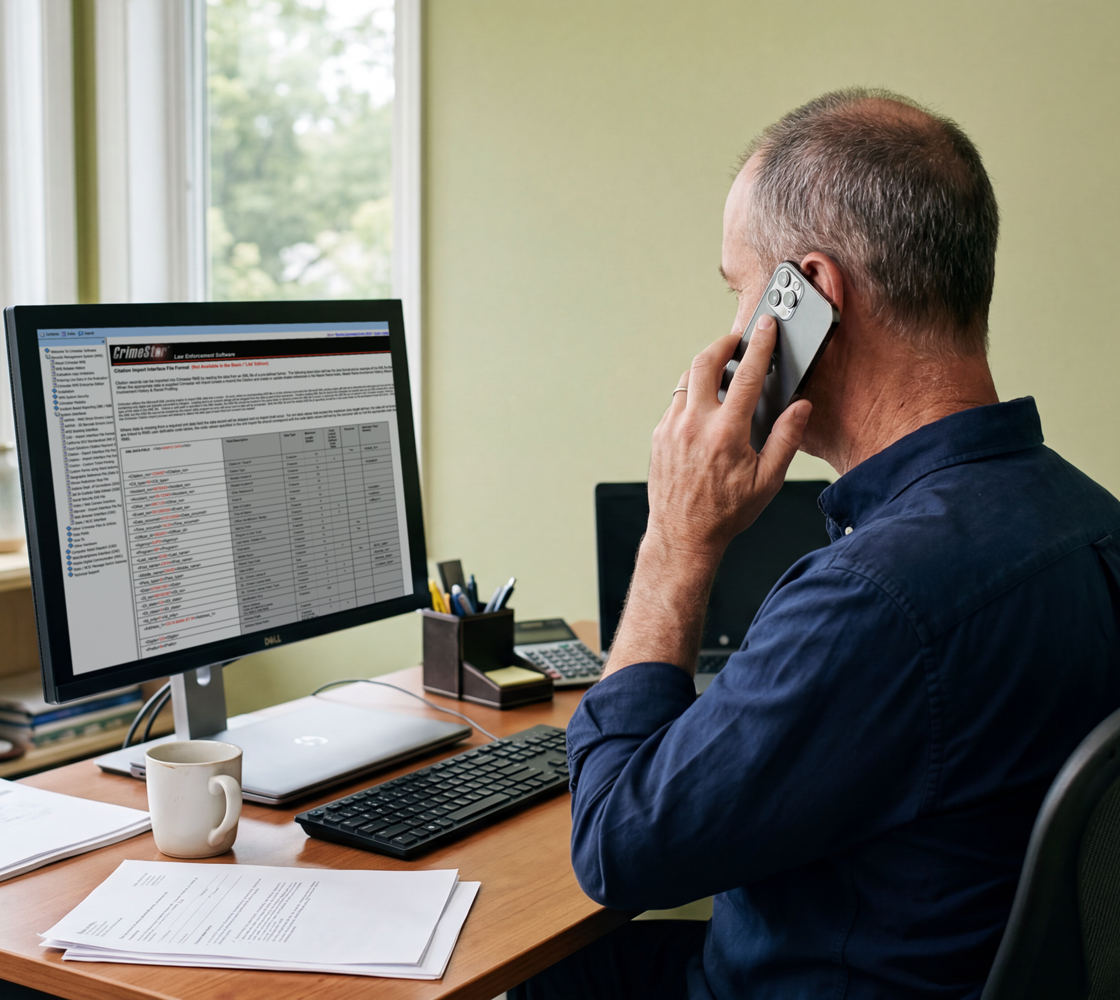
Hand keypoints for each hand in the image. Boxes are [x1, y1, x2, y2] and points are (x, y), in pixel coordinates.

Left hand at [648, 315, 811, 559]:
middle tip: (738, 340)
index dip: (760, 345)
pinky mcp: (659, 436)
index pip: (746, 375)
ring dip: (706, 368)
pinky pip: (676, 402)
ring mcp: (672, 428)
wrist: (683, 535)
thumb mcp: (767, 480)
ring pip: (687, 380)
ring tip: (723, 371)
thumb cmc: (727, 512)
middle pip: (706, 362)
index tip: (766, 326)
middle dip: (724, 344)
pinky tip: (706, 406)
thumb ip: (786, 439)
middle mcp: (695, 425)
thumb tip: (801, 407)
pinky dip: (692, 395)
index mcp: (726, 433)